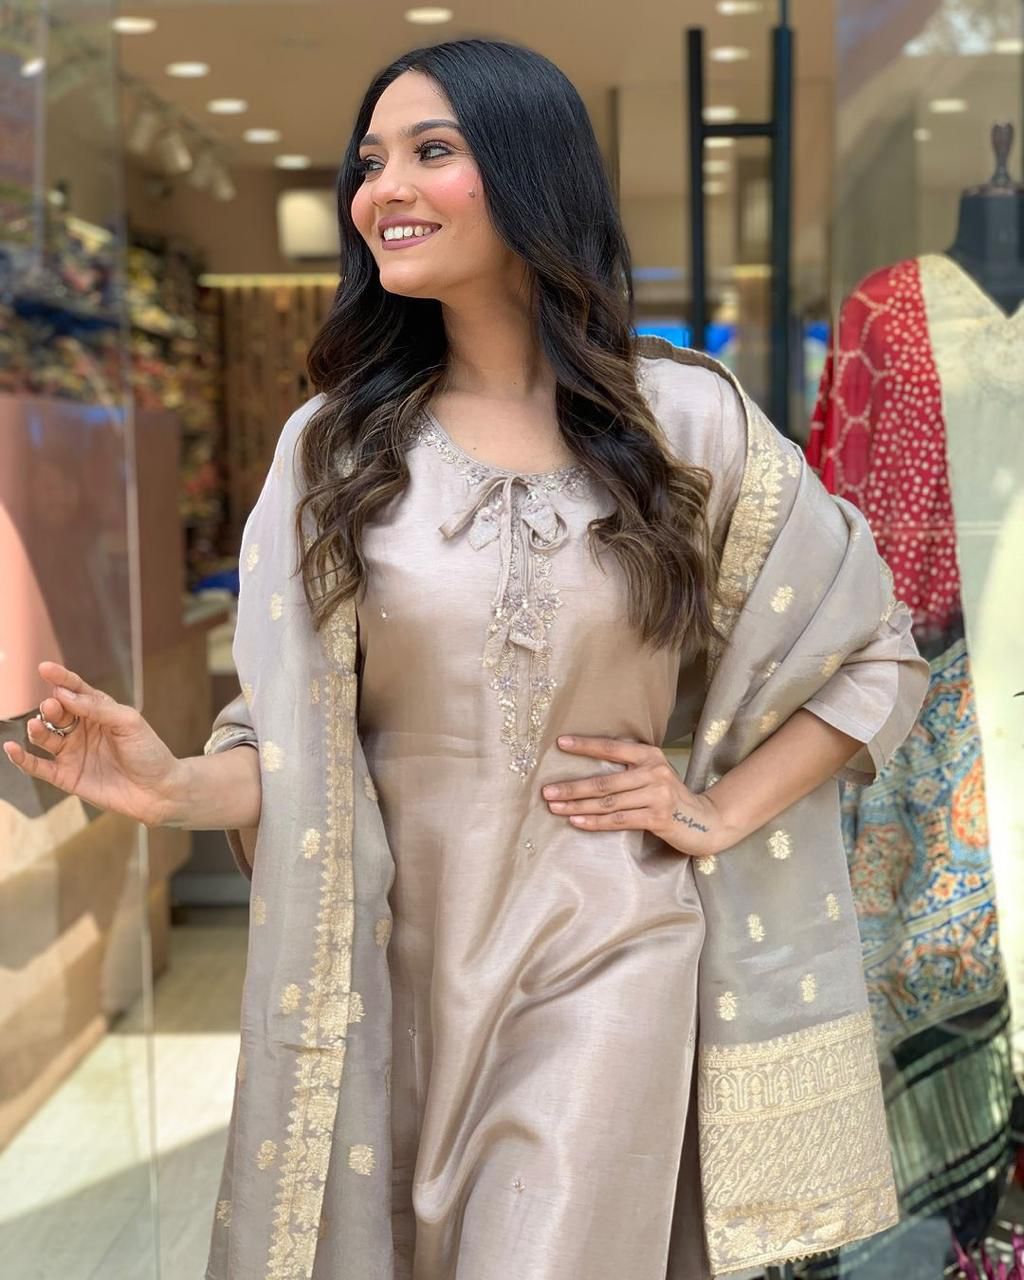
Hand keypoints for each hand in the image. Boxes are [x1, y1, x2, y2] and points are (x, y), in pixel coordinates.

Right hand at [2, 661, 185, 827]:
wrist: (159, 790)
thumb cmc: (149, 752)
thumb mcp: (129, 723)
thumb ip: (98, 708)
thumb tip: (64, 694)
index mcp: (99, 711)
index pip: (75, 690)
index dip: (60, 678)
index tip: (45, 668)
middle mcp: (82, 730)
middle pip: (58, 712)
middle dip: (52, 707)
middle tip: (52, 707)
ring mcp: (72, 753)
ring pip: (45, 737)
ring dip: (38, 729)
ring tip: (37, 724)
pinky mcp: (66, 776)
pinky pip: (39, 766)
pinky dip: (23, 759)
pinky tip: (12, 749)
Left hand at [542, 734, 731, 858]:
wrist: (704, 820)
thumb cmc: (669, 796)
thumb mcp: (653, 774)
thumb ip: (628, 768)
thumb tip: (586, 770)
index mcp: (649, 755)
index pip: (611, 747)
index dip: (585, 745)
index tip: (560, 743)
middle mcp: (653, 771)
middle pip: (604, 781)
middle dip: (572, 787)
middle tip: (546, 791)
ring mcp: (657, 795)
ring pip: (608, 802)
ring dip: (577, 806)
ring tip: (554, 807)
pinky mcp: (657, 817)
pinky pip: (618, 820)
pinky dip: (595, 822)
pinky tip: (576, 821)